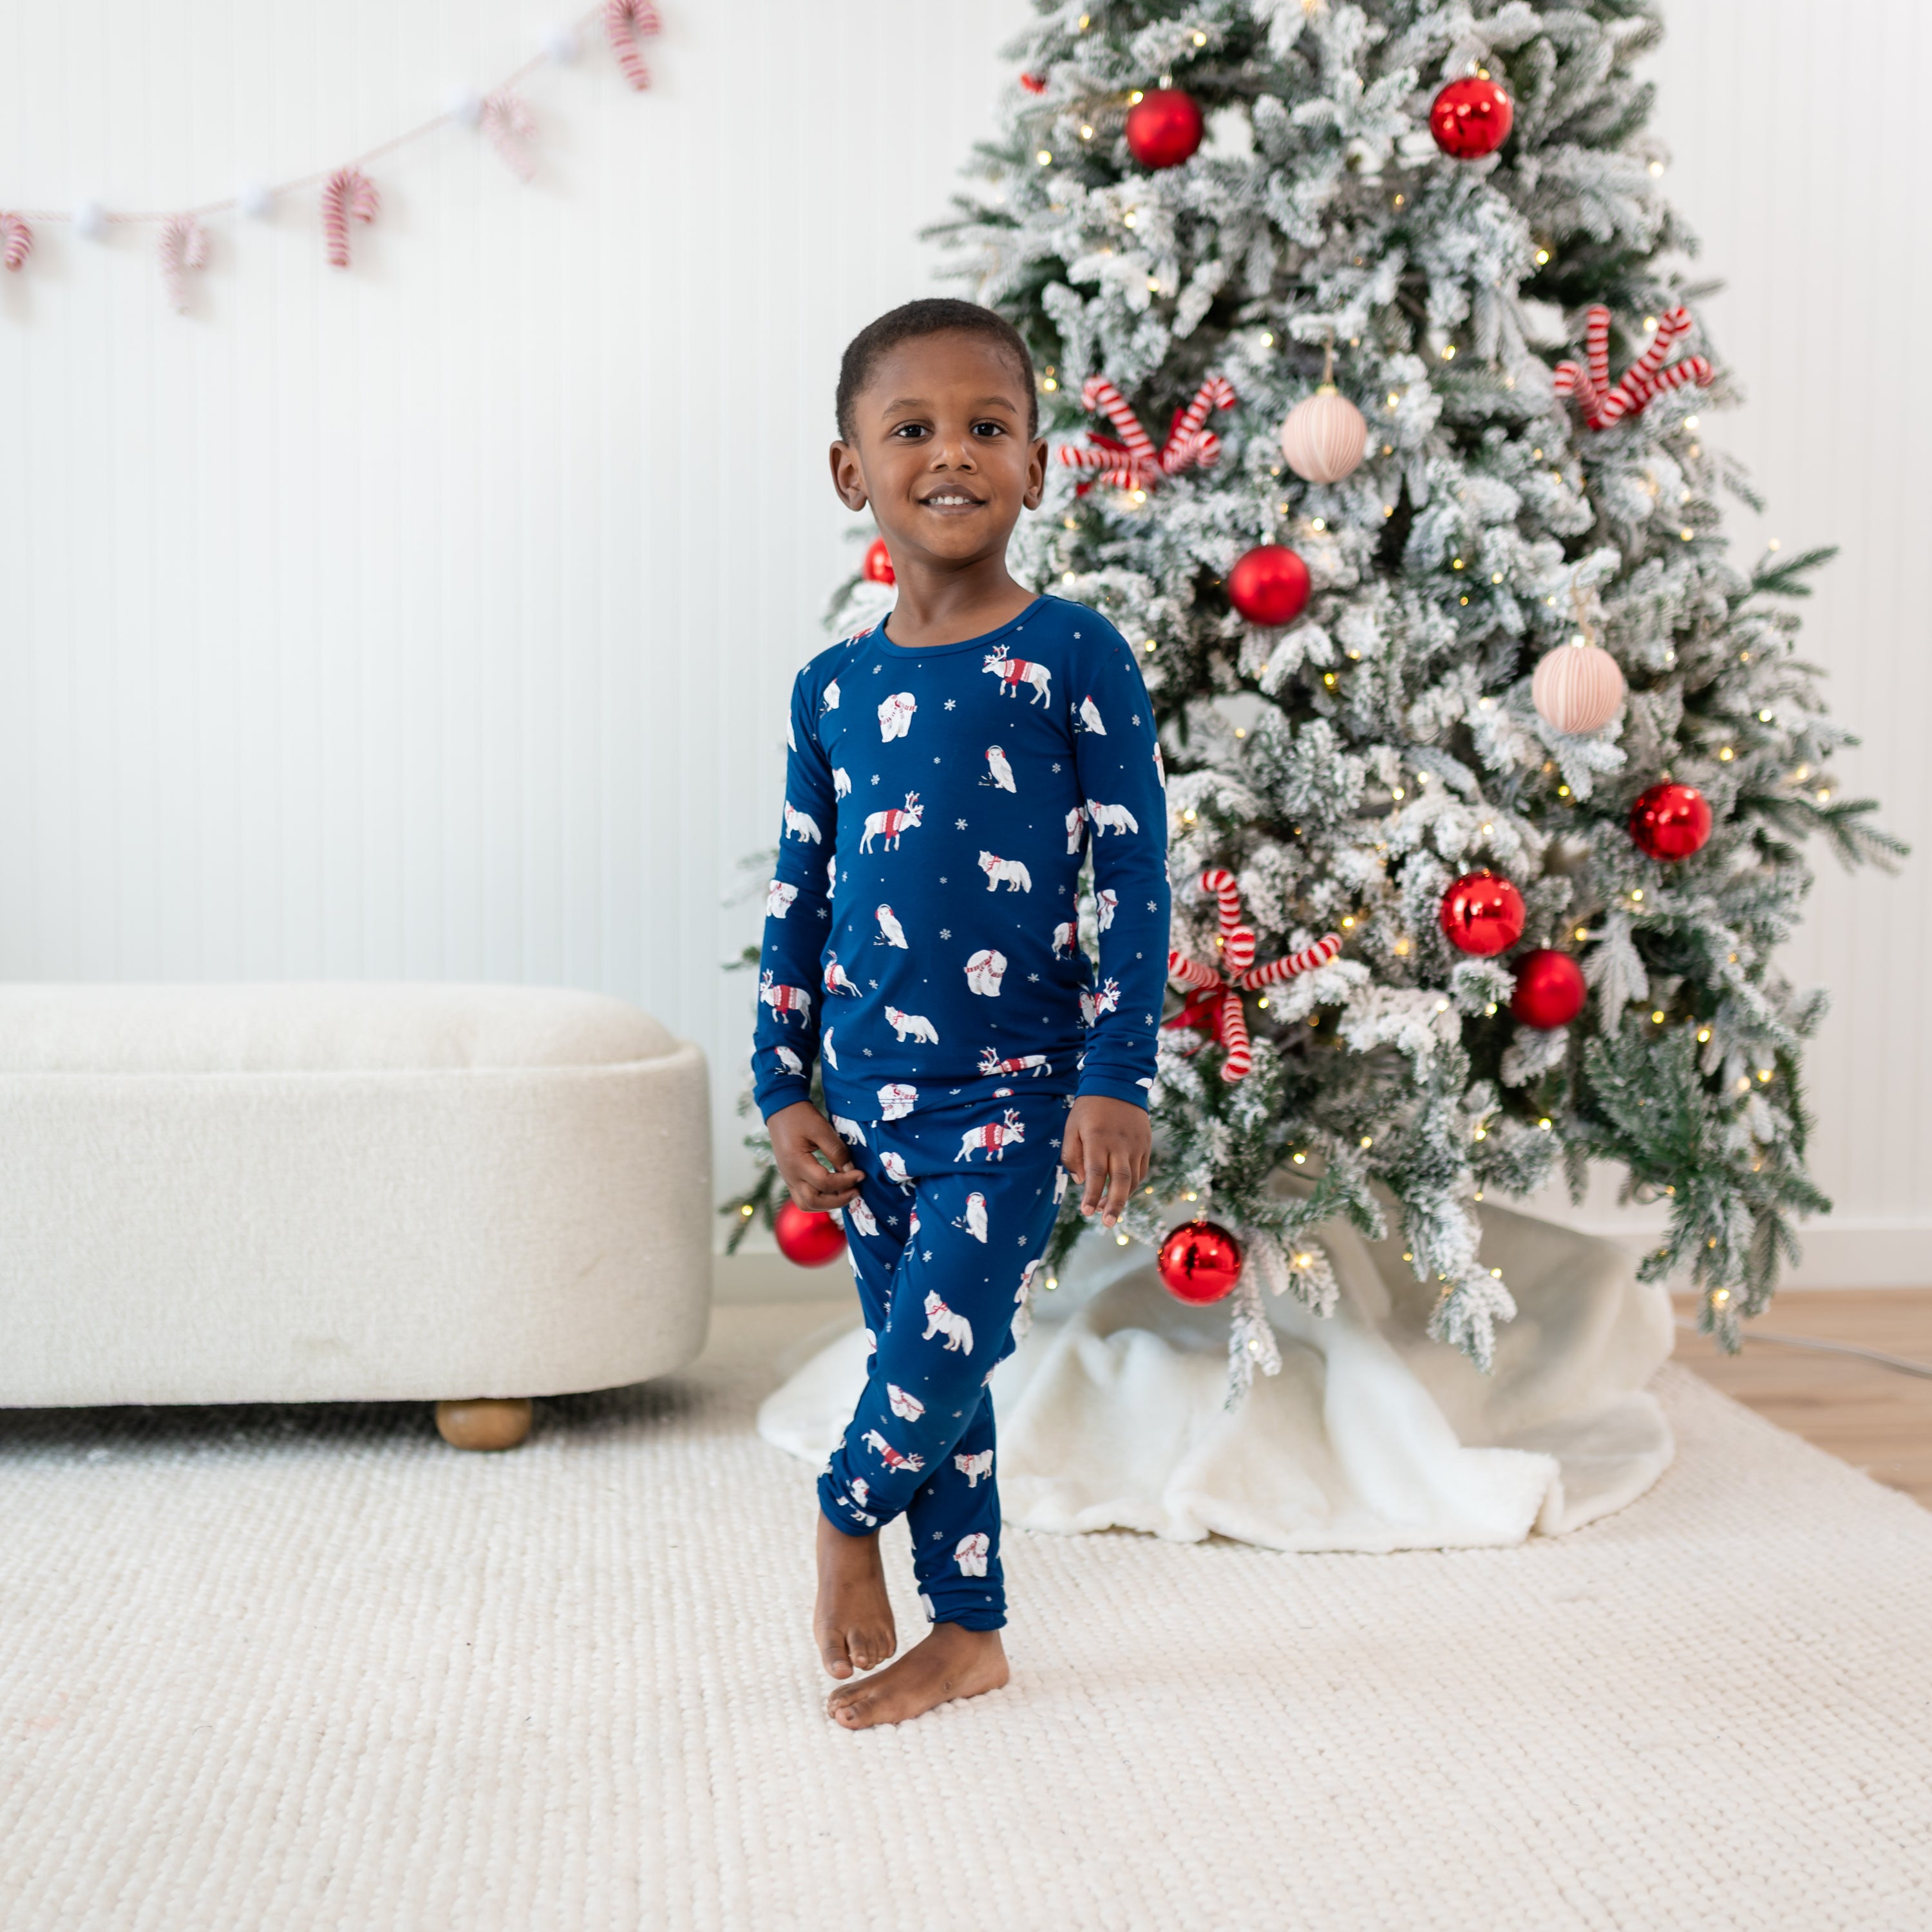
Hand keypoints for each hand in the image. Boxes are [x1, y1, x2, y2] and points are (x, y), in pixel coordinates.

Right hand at [768, 1101, 863, 1211]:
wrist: (781, 1110)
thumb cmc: (801, 1117)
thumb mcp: (822, 1129)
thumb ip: (837, 1151)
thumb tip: (851, 1170)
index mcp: (796, 1162)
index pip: (824, 1182)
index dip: (846, 1181)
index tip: (861, 1175)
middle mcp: (790, 1175)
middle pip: (813, 1201)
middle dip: (838, 1200)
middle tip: (856, 1190)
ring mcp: (788, 1178)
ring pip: (807, 1204)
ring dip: (828, 1204)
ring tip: (846, 1193)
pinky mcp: (790, 1178)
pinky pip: (803, 1198)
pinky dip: (819, 1200)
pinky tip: (834, 1191)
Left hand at [1062, 1096, 1149, 1228]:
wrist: (1118, 1083)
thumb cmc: (1088, 1109)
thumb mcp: (1071, 1127)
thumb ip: (1071, 1155)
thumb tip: (1080, 1181)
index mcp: (1098, 1139)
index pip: (1095, 1173)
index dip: (1091, 1194)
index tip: (1086, 1212)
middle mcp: (1120, 1143)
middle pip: (1121, 1180)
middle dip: (1114, 1205)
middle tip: (1107, 1223)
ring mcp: (1136, 1145)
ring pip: (1133, 1179)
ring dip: (1122, 1197)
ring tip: (1107, 1210)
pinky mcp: (1146, 1144)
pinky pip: (1141, 1171)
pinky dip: (1131, 1185)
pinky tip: (1120, 1191)